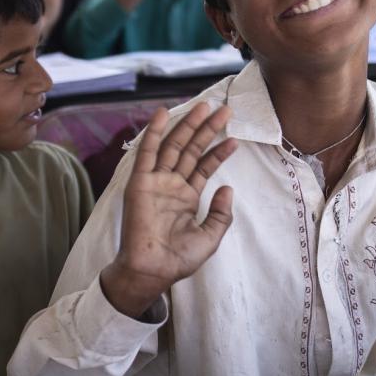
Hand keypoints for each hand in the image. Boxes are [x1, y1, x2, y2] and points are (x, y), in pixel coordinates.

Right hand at [100, 103, 237, 318]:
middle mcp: (171, 185)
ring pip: (174, 146)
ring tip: (205, 106)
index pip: (204, 167)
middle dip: (207, 130)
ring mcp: (155, 181)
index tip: (234, 138)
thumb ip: (221, 213)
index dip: (219, 152)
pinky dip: (154, 131)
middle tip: (224, 110)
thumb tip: (228, 187)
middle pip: (191, 150)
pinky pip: (147, 152)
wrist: (153, 270)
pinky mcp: (140, 182)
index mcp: (186, 197)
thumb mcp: (210, 237)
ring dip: (188, 125)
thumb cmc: (178, 259)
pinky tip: (164, 113)